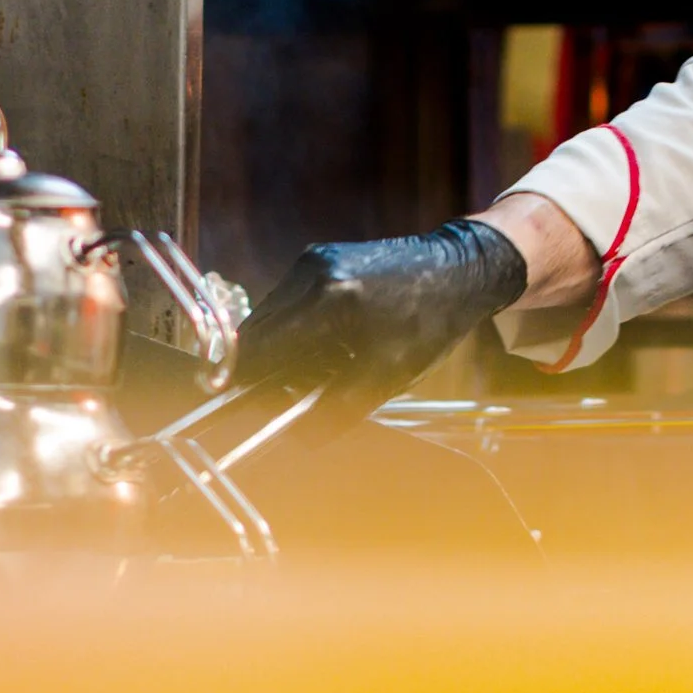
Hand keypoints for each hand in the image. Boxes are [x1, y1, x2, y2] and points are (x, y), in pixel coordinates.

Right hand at [234, 219, 530, 405]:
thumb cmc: (429, 323)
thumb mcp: (386, 376)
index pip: (259, 345)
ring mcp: (313, 259)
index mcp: (326, 299)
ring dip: (281, 347)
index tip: (233, 400)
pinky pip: (291, 300)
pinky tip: (327, 346)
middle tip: (283, 394)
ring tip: (317, 372)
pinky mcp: (320, 257)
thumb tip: (298, 436)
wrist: (460, 270)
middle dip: (263, 366)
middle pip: (258, 328)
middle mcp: (311, 272)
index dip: (242, 378)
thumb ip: (337, 409)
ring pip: (272, 314)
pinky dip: (297, 328)